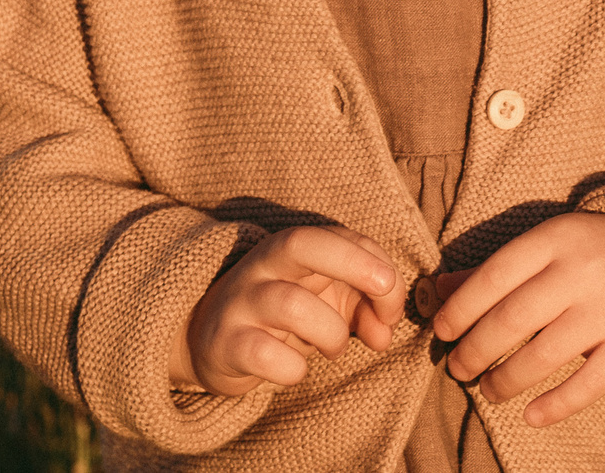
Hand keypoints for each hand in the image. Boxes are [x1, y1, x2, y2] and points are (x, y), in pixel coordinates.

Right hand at [174, 224, 406, 396]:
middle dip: (353, 264)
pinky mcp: (226, 345)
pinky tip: (297, 369)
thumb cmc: (285, 314)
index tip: (391, 301)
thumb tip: (384, 334)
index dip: (375, 262)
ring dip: (331, 333)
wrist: (213, 341)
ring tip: (334, 347)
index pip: (339, 235)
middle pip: (302, 244)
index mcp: (292, 247)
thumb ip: (366, 308)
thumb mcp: (328, 300)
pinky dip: (293, 368)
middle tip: (384, 295)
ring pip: (292, 305)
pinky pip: (264, 354)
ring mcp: (240, 304)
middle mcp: (262, 267)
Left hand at [426, 212, 604, 427]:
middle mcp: (583, 271)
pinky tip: (530, 416)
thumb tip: (437, 292)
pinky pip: (587, 385)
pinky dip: (554, 406)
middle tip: (458, 369)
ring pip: (542, 356)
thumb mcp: (550, 245)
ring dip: (505, 381)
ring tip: (488, 390)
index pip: (494, 276)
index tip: (443, 333)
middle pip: (512, 319)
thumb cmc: (596, 253)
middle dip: (475, 351)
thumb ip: (495, 268)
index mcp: (557, 238)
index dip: (461, 310)